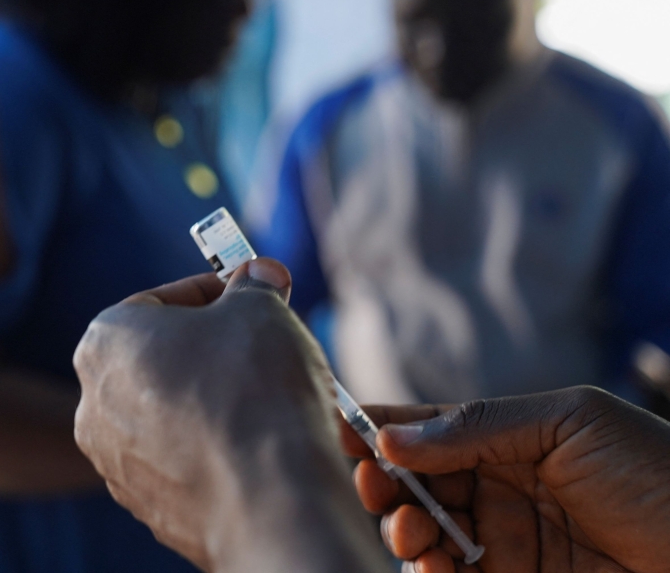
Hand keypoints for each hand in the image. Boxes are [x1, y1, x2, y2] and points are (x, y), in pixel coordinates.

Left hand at [74, 259, 385, 572]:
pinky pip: (184, 463)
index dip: (216, 293)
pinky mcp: (148, 508)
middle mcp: (94, 404)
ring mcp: (116, 464)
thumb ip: (253, 285)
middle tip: (262, 345)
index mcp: (105, 341)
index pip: (161, 301)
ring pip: (171, 414)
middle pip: (162, 359)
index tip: (251, 296)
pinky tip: (257, 446)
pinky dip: (215, 449)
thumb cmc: (253, 385)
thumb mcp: (260, 306)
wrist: (268, 497)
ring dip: (213, 400)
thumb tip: (260, 275)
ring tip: (267, 398)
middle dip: (213, 348)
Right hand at [343, 387, 669, 572]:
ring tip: (405, 528)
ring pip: (425, 533)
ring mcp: (504, 540)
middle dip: (383, 480)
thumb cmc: (656, 470)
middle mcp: (497, 486)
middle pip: (416, 482)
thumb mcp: (569, 422)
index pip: (429, 426)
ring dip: (400, 529)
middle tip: (371, 482)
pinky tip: (428, 565)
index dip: (381, 425)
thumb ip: (478, 425)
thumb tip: (393, 433)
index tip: (341, 427)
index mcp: (508, 437)